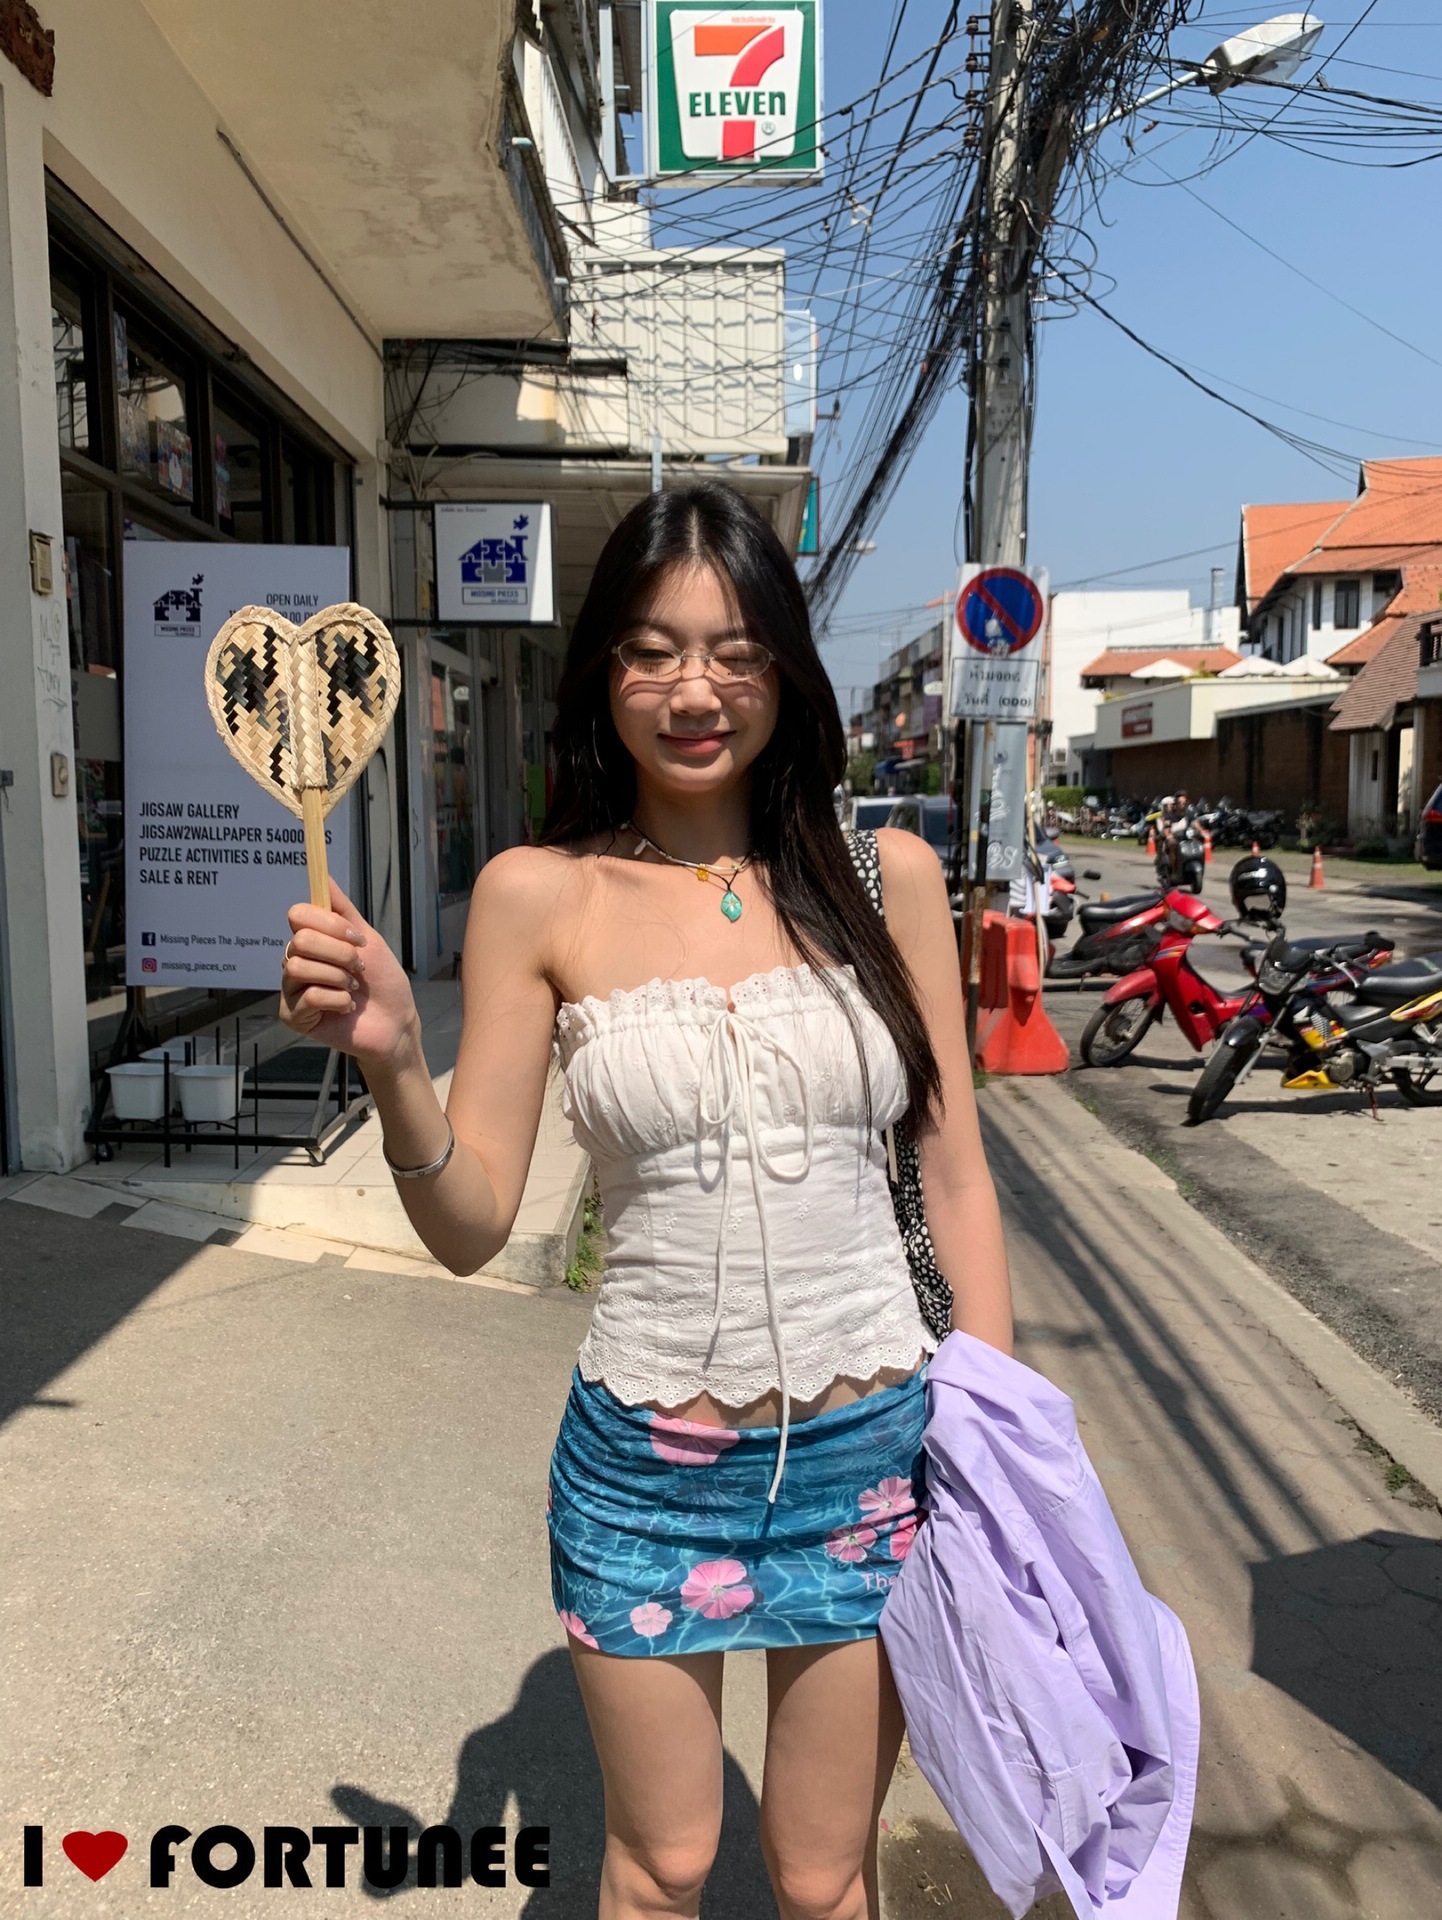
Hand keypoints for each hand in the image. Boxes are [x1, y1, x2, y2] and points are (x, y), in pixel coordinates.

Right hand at [280, 881, 418, 1066]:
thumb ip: (343, 910)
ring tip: (352, 989)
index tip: (357, 939)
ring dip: (338, 978)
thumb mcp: (367, 940)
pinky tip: (346, 1007)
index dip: (329, 924)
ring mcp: (291, 989)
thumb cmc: (383, 982)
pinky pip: (309, 997)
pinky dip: (337, 1000)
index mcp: (311, 941)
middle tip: (359, 968)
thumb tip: (324, 876)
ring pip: (301, 967)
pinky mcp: (293, 1016)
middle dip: (340, 953)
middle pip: (300, 940)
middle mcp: (296, 961)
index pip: (297, 915)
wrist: (396, 1022)